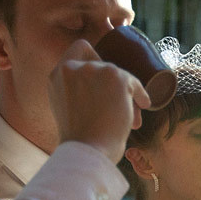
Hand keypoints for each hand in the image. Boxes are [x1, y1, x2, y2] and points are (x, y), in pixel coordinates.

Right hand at [48, 39, 150, 163]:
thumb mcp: (68, 107)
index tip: (103, 76)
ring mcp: (94, 70)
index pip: (80, 48)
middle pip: (104, 65)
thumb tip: (105, 84)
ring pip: (120, 76)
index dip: (96, 58)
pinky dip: (140, 95)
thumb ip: (77, 89)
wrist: (88, 151)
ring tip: (130, 119)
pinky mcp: (116, 76)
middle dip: (113, 86)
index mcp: (57, 75)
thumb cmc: (80, 139)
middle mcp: (73, 68)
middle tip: (118, 107)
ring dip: (126, 96)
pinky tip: (143, 105)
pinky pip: (134, 83)